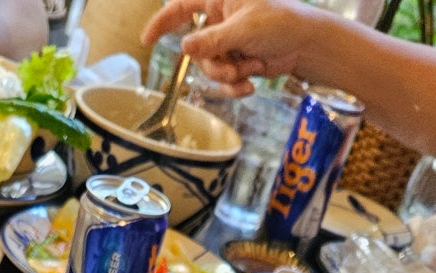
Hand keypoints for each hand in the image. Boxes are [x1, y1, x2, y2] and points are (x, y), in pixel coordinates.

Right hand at [142, 0, 313, 95]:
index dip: (162, 22)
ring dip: (229, 75)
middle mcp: (220, 19)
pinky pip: (224, 79)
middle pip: (197, 49)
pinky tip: (251, 84)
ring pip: (210, 67)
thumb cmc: (281, 22)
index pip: (181, 7)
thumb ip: (212, 40)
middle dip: (215, 64)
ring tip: (250, 71)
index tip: (146, 40)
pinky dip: (235, 85)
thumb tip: (185, 48)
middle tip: (235, 66)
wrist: (306, 44)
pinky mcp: (237, 59)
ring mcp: (228, 41)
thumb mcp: (243, 29)